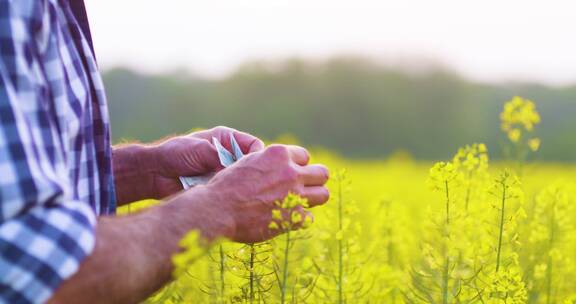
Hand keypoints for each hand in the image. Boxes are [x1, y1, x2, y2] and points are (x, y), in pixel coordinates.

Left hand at [150, 126, 264, 197]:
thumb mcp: (199, 150)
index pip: (253, 145)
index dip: (257, 155)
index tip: (255, 166)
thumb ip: (219, 156)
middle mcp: (228, 155)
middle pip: (251, 164)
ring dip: (241, 186)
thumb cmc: (175, 154)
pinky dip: (232, 196)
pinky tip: (230, 200)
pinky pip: (232, 192)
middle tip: (249, 182)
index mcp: (227, 139)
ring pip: (242, 180)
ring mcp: (224, 172)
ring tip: (237, 192)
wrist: (155, 173)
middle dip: (252, 173)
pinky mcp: (218, 187)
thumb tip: (236, 169)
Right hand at [197, 144, 329, 242]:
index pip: (304, 156)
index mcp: (278, 154)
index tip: (288, 174)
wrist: (217, 209)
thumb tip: (272, 164)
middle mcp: (291, 172)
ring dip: (313, 199)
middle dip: (314, 180)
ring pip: (323, 194)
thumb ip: (265, 161)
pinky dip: (298, 220)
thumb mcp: (246, 162)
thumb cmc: (225, 186)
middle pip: (322, 173)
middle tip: (302, 189)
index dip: (297, 166)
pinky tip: (285, 220)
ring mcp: (295, 194)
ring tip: (299, 204)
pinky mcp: (293, 217)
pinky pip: (309, 218)